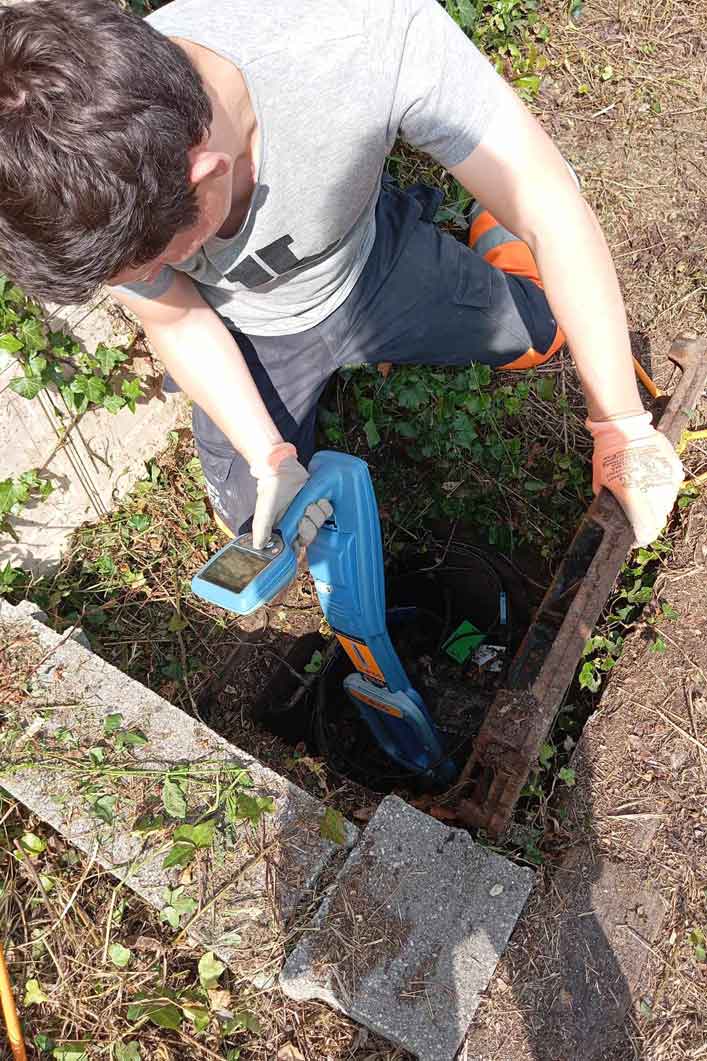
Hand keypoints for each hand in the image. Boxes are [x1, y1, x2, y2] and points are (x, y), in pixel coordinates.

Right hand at [250, 443, 331, 549]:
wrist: (281, 468)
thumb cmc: (270, 489)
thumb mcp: (264, 511)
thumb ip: (262, 529)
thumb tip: (258, 546)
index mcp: (284, 528)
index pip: (294, 546)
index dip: (298, 544)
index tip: (297, 540)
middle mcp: (296, 522)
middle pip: (309, 536)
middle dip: (308, 528)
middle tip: (302, 518)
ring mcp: (307, 512)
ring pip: (319, 523)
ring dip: (315, 514)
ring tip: (307, 505)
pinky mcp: (317, 501)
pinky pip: (327, 511)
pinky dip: (323, 505)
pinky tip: (316, 499)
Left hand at [587, 412, 683, 546]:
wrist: (624, 427)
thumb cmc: (607, 455)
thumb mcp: (600, 482)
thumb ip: (610, 502)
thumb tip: (615, 515)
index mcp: (634, 496)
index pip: (646, 530)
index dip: (641, 539)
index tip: (635, 539)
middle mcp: (654, 490)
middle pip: (659, 520)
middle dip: (648, 524)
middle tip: (638, 519)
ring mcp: (667, 480)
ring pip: (667, 505)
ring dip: (656, 507)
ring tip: (644, 498)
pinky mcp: (675, 469)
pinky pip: (672, 488)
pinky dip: (663, 491)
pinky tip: (651, 483)